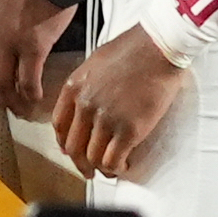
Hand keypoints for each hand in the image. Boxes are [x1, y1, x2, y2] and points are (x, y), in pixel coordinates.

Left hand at [54, 26, 186, 179]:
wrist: (158, 46)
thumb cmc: (134, 48)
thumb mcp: (96, 63)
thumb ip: (86, 86)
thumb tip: (85, 106)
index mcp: (74, 87)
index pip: (59, 125)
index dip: (65, 143)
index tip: (71, 150)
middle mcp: (85, 105)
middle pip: (74, 147)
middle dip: (81, 163)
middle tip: (90, 170)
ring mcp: (106, 119)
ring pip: (93, 158)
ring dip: (102, 168)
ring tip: (112, 168)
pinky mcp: (129, 130)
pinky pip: (114, 161)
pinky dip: (117, 169)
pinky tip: (124, 165)